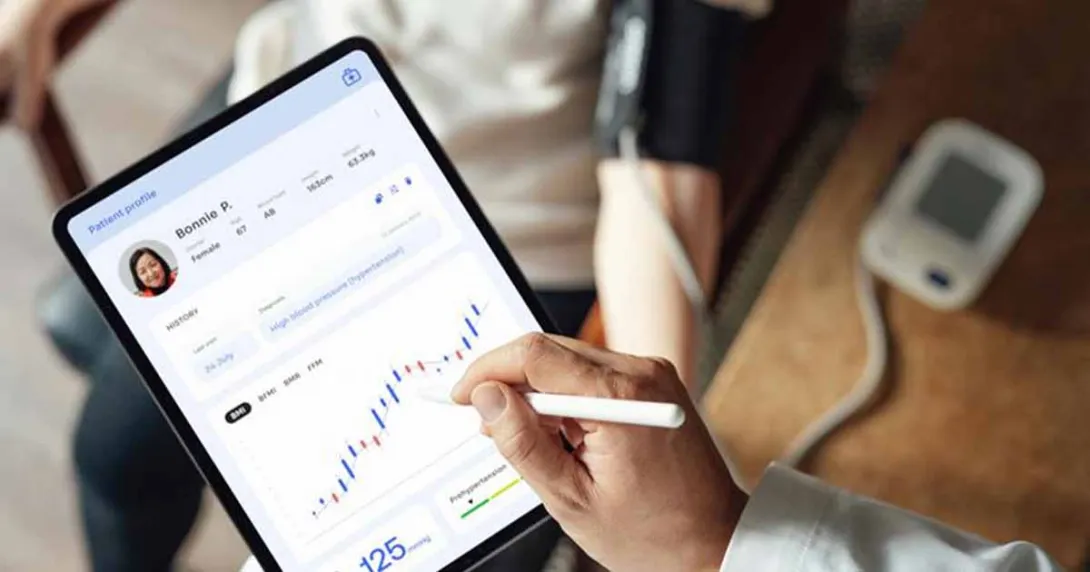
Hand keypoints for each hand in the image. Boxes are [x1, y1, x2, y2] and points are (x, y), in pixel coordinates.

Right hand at [452, 333, 746, 571]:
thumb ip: (522, 443)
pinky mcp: (654, 381)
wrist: (715, 540)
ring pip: (568, 358)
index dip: (486, 370)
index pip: (533, 354)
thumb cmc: (652, 533)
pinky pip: (592, 372)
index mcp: (619, 398)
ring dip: (536, 390)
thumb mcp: (571, 498)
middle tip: (486, 423)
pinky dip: (564, 395)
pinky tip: (562, 435)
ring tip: (531, 442)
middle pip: (548, 349)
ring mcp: (651, 373)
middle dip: (507, 380)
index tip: (461, 397)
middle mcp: (640, 372)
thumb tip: (486, 397)